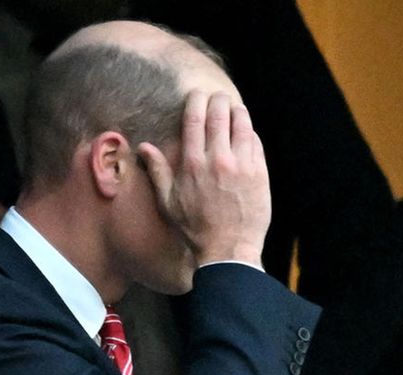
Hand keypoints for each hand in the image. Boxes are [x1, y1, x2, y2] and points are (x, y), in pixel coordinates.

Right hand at [138, 90, 270, 267]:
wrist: (227, 250)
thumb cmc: (194, 229)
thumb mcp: (168, 203)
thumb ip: (157, 171)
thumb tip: (143, 147)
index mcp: (192, 164)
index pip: (194, 118)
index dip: (196, 100)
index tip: (197, 95)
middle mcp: (217, 159)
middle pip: (219, 113)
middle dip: (218, 100)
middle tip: (217, 99)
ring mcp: (241, 164)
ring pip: (241, 122)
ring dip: (237, 111)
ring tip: (233, 110)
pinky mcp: (259, 171)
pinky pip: (255, 141)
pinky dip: (249, 133)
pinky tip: (245, 134)